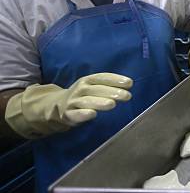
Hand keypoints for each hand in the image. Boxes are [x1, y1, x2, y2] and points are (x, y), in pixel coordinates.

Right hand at [5, 73, 132, 138]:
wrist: (57, 106)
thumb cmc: (84, 95)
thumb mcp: (94, 86)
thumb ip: (109, 85)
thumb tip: (129, 84)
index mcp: (88, 80)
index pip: (102, 77)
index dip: (116, 79)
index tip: (129, 83)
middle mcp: (81, 89)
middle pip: (97, 89)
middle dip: (112, 92)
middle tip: (127, 96)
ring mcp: (73, 101)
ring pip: (87, 101)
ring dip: (100, 102)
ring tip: (112, 104)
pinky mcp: (68, 114)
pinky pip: (76, 114)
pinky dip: (84, 114)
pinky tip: (93, 114)